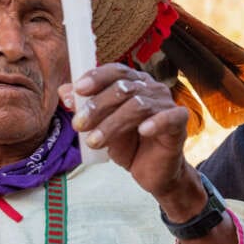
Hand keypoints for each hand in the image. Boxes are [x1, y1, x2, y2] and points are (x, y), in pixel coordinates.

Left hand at [59, 63, 200, 211]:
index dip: (97, 77)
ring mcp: (166, 103)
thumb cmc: (130, 146)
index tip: (78, 89)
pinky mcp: (179, 122)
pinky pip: (169, 117)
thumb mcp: (101, 127)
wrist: (153, 173)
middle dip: (97, 106)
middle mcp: (151, 88)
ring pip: (138, 105)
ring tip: (94, 142)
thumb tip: (63, 91)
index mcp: (134, 83)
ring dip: (112, 123)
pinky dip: (155, 122)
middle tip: (78, 125)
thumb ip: (85, 109)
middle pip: (123, 88)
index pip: (116, 71)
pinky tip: (142, 131)